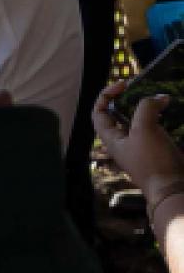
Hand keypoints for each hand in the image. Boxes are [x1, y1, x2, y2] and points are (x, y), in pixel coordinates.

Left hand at [92, 82, 183, 204]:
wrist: (174, 188)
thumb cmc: (152, 161)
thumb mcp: (144, 130)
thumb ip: (147, 108)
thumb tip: (159, 98)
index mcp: (112, 138)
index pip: (99, 111)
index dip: (106, 94)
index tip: (124, 84)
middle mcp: (124, 142)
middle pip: (120, 114)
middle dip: (131, 99)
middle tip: (145, 88)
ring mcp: (142, 146)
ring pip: (142, 121)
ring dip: (150, 108)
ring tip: (161, 98)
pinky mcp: (159, 150)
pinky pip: (158, 130)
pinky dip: (163, 119)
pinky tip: (173, 112)